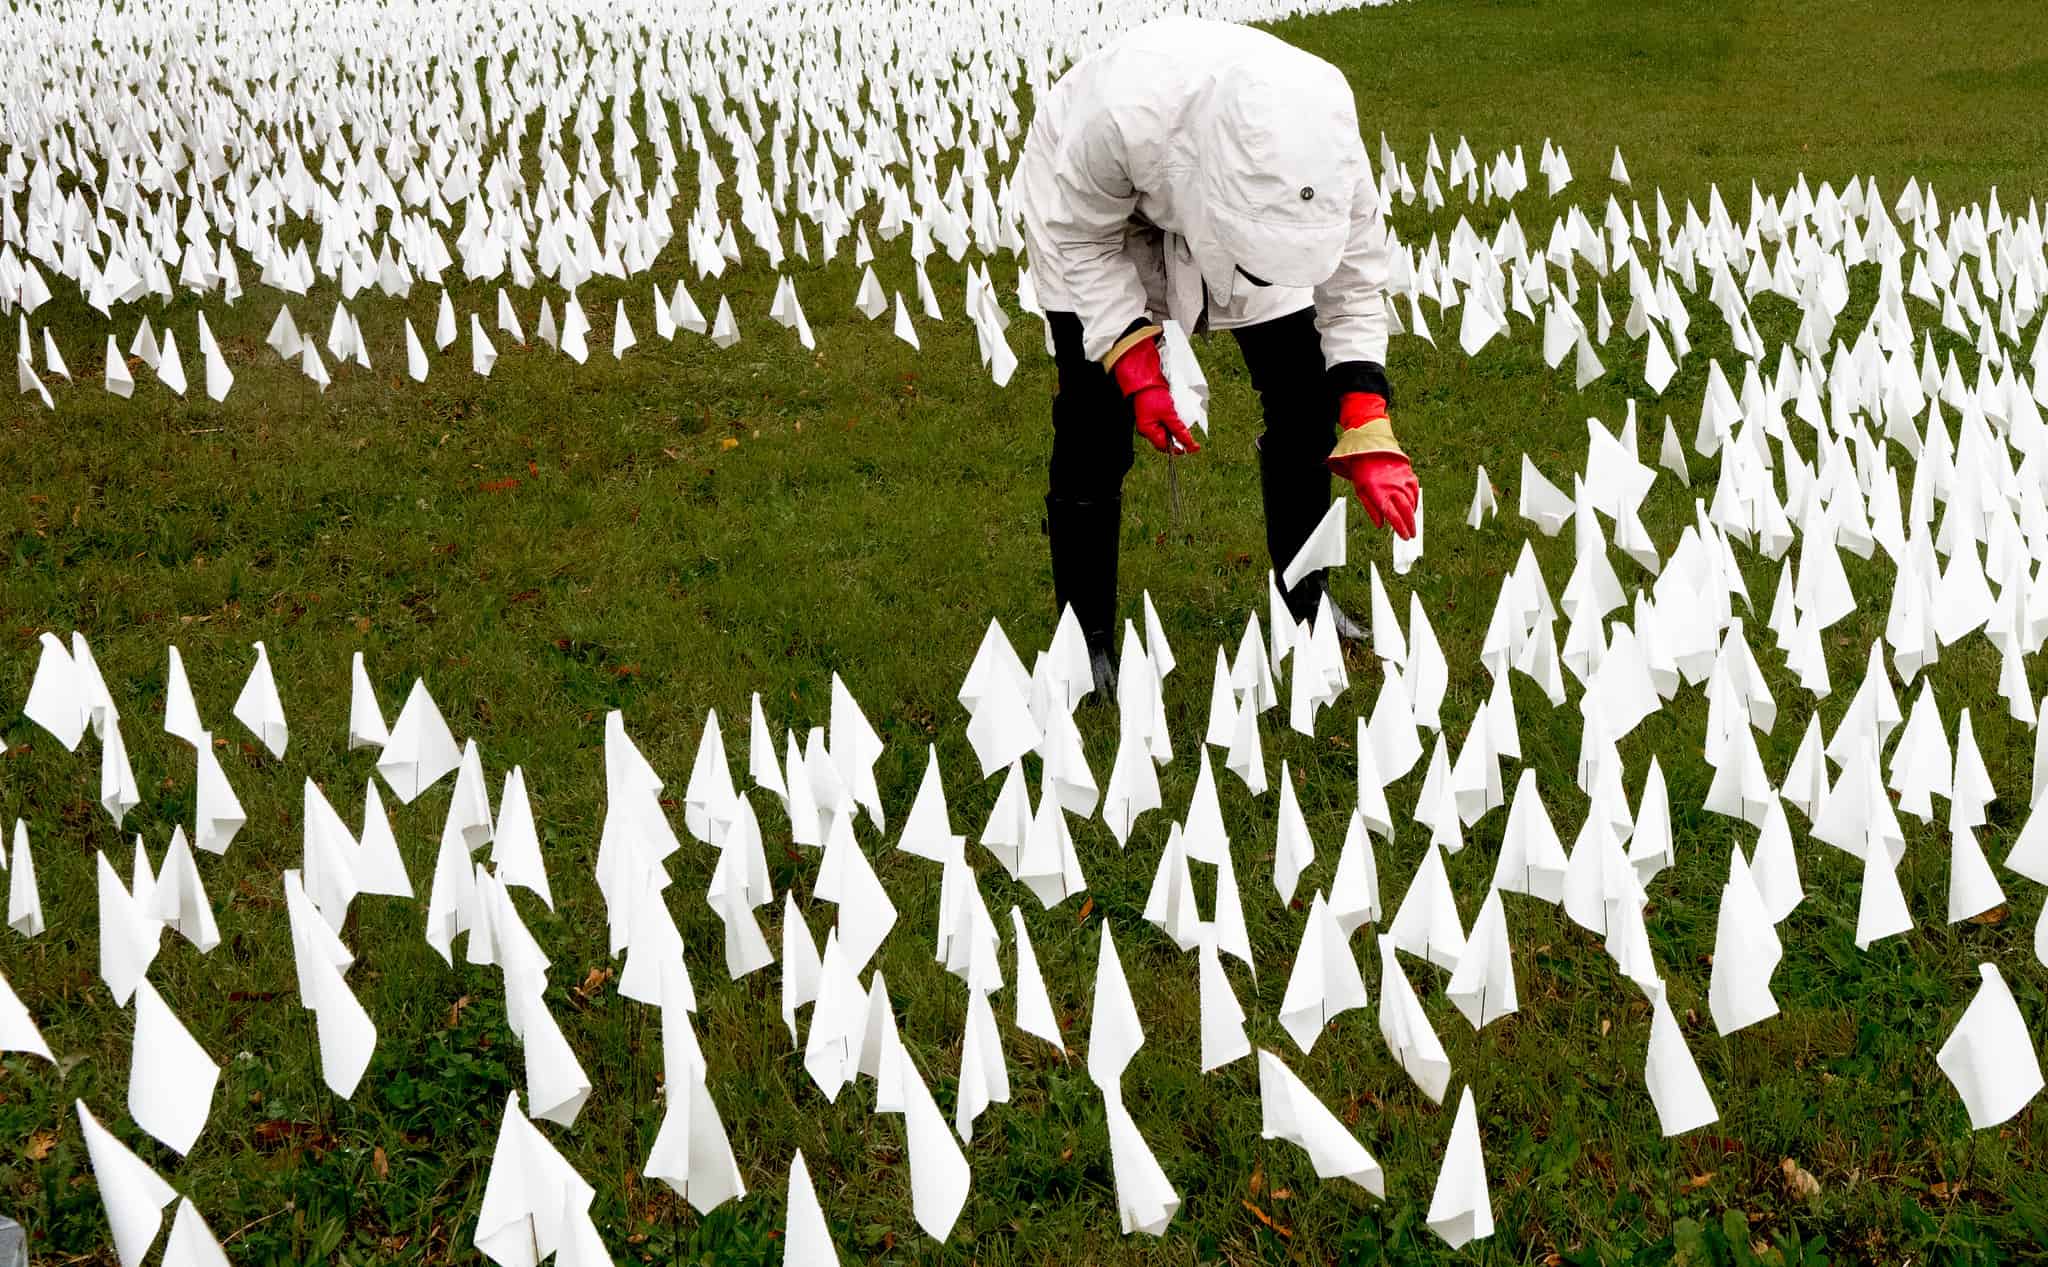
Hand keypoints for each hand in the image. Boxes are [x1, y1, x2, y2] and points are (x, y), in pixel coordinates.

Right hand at [1111, 336, 1199, 455]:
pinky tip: (1178, 415)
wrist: (1146, 377)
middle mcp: (1148, 427)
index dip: (1179, 448)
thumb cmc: (1153, 394)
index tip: (1193, 447)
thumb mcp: (1169, 414)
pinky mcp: (1154, 411)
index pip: (1165, 446)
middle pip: (1166, 439)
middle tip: (1191, 437)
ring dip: (1176, 429)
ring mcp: (1150, 419)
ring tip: (1184, 424)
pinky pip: (1165, 421)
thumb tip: (1188, 444)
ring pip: (1166, 430)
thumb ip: (1178, 429)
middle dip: (1178, 438)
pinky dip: (1173, 420)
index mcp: (1148, 430)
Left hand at [1350, 452, 1418, 537]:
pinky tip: (1413, 507)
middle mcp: (1393, 488)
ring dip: (1413, 514)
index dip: (1400, 529)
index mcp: (1379, 493)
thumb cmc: (1364, 473)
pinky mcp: (1409, 475)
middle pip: (1406, 511)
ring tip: (1411, 522)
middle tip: (1412, 535)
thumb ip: (1372, 510)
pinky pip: (1416, 492)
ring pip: (1412, 502)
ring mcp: (1403, 481)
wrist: (1371, 451)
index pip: (1393, 516)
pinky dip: (1415, 501)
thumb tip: (1380, 525)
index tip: (1405, 537)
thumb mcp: (1361, 492)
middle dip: (1411, 525)